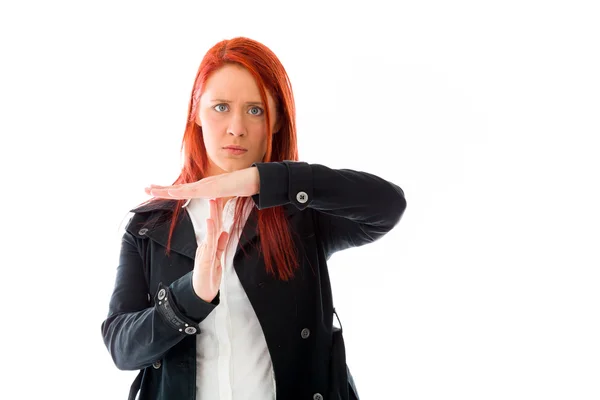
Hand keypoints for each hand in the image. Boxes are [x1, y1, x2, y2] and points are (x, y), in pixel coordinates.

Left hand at [145, 166, 259, 199]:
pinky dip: (182, 191)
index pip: (183, 191)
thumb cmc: (243, 185)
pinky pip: (195, 191)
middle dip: (161, 189)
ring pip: (182, 189)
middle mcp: (203, 185)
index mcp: (205, 188)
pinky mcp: (213, 187)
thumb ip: (220, 197)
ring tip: (151, 189)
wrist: (255, 179)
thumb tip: (215, 199)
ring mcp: (207, 185)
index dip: (169, 191)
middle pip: (178, 188)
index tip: (156, 190)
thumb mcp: (227, 194)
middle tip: (145, 188)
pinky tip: (172, 192)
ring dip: (165, 190)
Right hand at [192, 198, 228, 301]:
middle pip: (212, 225)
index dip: (218, 213)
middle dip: (214, 209)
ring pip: (210, 231)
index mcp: (210, 245)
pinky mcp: (205, 259)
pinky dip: (210, 231)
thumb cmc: (208, 277)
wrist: (201, 294)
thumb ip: (221, 245)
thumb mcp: (218, 258)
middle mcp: (207, 245)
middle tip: (215, 193)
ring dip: (212, 216)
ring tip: (213, 202)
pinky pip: (208, 243)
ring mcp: (205, 251)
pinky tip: (210, 221)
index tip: (220, 199)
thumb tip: (225, 232)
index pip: (215, 226)